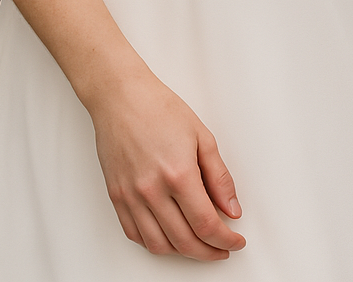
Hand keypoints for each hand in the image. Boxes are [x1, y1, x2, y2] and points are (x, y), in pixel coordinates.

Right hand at [90, 72, 244, 259]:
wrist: (121, 99)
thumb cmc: (162, 111)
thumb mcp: (204, 138)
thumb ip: (220, 178)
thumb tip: (232, 209)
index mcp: (178, 175)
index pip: (206, 224)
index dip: (225, 240)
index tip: (236, 241)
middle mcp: (151, 191)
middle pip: (184, 241)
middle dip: (208, 252)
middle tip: (224, 249)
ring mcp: (130, 197)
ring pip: (158, 244)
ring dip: (183, 252)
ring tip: (201, 246)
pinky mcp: (115, 197)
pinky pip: (135, 233)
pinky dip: (155, 242)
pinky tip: (171, 236)